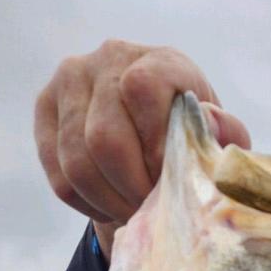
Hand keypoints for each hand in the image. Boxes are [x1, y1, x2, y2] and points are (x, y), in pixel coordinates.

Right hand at [35, 39, 250, 257]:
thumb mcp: (218, 139)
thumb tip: (210, 120)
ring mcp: (70, 81)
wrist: (153, 137)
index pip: (141, 89)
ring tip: (135, 212)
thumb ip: (225, 132)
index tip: (170, 179)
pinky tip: (112, 205)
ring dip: (111, 202)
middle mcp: (109, 58)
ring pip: (78, 164)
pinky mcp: (45, 109)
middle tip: (152, 209)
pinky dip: (89, 204)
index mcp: (159, 60)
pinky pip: (59, 177)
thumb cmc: (192, 140)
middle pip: (105, 139)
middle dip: (132, 188)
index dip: (155, 146)